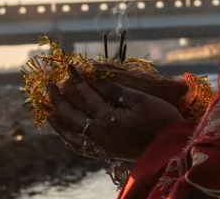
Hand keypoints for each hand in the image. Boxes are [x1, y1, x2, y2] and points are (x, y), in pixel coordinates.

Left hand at [46, 65, 183, 160]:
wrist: (171, 150)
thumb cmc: (161, 121)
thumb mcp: (141, 100)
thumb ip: (116, 91)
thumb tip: (97, 83)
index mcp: (108, 119)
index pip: (86, 95)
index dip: (77, 80)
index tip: (69, 67)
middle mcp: (100, 134)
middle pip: (72, 115)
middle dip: (58, 99)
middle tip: (49, 86)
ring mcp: (102, 146)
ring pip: (71, 134)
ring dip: (58, 121)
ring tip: (48, 111)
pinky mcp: (107, 153)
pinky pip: (81, 148)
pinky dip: (70, 139)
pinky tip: (65, 134)